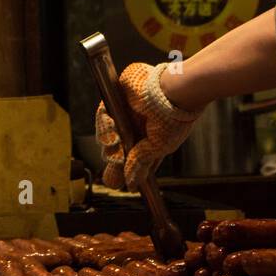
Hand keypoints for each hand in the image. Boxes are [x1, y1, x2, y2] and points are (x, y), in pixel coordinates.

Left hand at [96, 62, 201, 190]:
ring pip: (107, 135)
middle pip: (115, 149)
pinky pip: (103, 115)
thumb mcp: (159, 147)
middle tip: (117, 160)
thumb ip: (141, 164)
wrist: (173, 90)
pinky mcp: (116, 99)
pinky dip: (104, 125)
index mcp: (148, 140)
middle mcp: (135, 128)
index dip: (124, 171)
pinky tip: (112, 129)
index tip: (118, 184)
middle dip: (114, 158)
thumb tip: (132, 185)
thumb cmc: (173, 119)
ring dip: (109, 142)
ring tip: (116, 143)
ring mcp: (125, 114)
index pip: (132, 158)